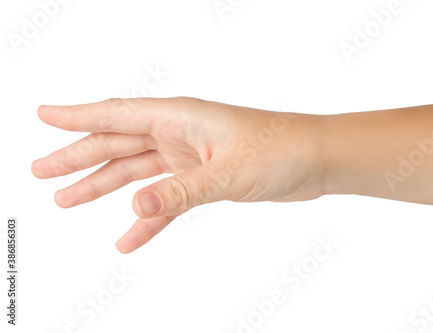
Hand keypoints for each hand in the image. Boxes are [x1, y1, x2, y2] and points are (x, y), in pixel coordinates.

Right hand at [32, 97, 328, 252]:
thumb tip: (135, 207)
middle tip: (41, 171)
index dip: (77, 117)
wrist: (315, 160)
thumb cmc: (281, 150)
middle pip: (117, 143)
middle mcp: (180, 133)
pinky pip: (164, 199)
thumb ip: (181, 191)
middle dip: (78, 157)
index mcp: (181, 117)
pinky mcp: (203, 178)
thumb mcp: (228, 173)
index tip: (44, 116)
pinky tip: (128, 236)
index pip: (118, 115)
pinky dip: (146, 218)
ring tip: (67, 199)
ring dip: (102, 185)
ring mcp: (190, 156)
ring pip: (135, 171)